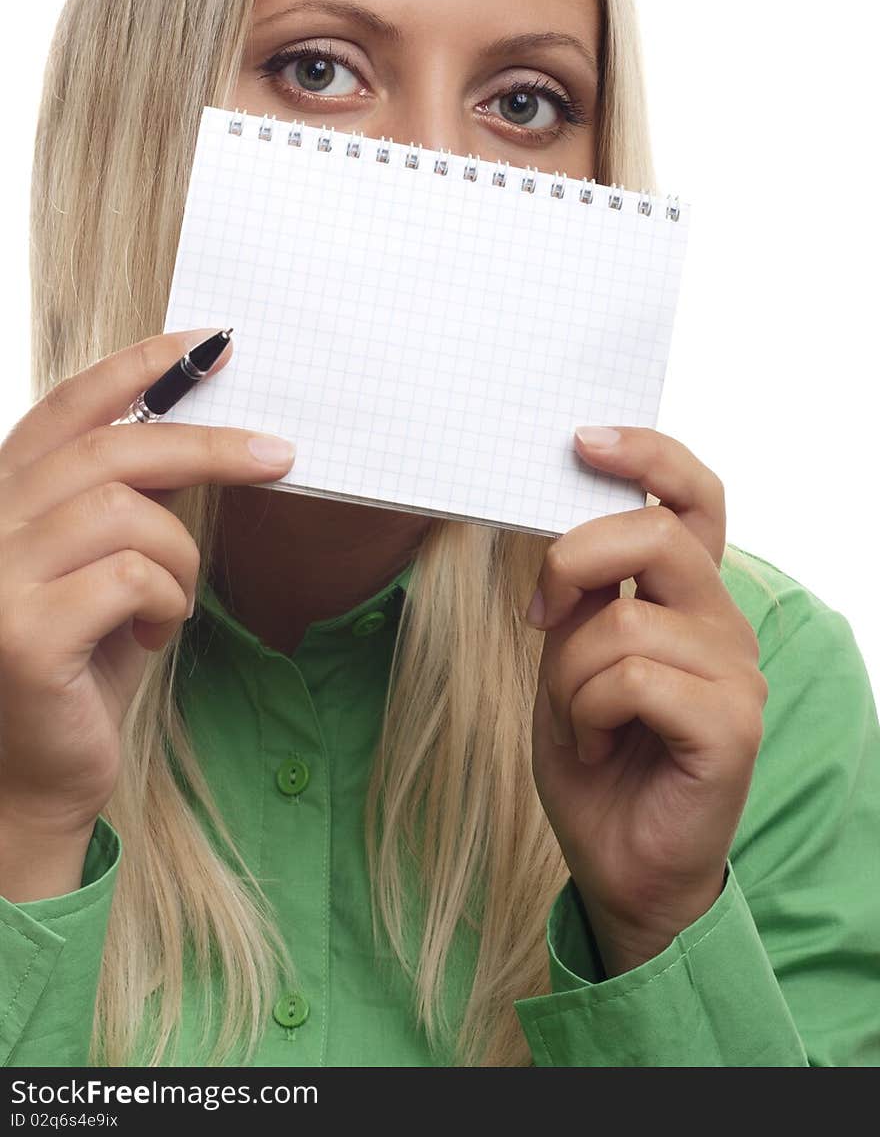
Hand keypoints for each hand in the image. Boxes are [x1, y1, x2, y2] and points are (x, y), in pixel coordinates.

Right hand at [0, 329, 296, 854]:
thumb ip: (125, 502)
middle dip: (208, 446)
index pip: (66, 408)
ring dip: (181, 555)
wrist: (34, 782)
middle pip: (110, 450)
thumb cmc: (78, 669)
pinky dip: (168, 600)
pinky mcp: (22, 635)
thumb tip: (202, 430)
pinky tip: (156, 635)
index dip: (138, 367)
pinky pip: (133, 576)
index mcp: (2, 500)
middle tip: (280, 456)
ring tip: (176, 602)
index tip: (209, 341)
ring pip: (128, 511)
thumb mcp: (105, 568)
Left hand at [529, 427, 766, 976]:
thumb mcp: (566, 658)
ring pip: (621, 622)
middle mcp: (720, 622)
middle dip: (571, 562)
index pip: (692, 498)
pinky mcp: (732, 724)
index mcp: (686, 596)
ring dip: (568, 678)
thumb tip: (557, 529)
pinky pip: (632, 679)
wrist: (617, 863)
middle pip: (650, 536)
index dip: (648, 456)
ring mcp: (734, 672)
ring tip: (582, 722)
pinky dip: (587, 714)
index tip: (582, 440)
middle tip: (538, 616)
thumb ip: (577, 595)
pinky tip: (598, 746)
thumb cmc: (593, 757)